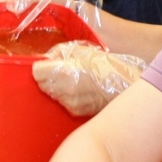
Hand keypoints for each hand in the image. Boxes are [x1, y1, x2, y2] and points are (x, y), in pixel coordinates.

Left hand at [32, 42, 146, 116]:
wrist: (124, 86)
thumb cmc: (105, 65)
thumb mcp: (82, 50)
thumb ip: (60, 52)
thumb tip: (47, 58)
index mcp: (63, 73)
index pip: (36, 72)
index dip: (40, 66)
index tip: (46, 64)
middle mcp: (64, 91)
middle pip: (41, 84)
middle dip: (47, 77)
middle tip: (60, 70)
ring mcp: (69, 103)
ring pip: (51, 94)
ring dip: (56, 86)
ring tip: (73, 79)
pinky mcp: (76, 112)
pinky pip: (62, 102)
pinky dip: (66, 96)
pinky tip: (79, 88)